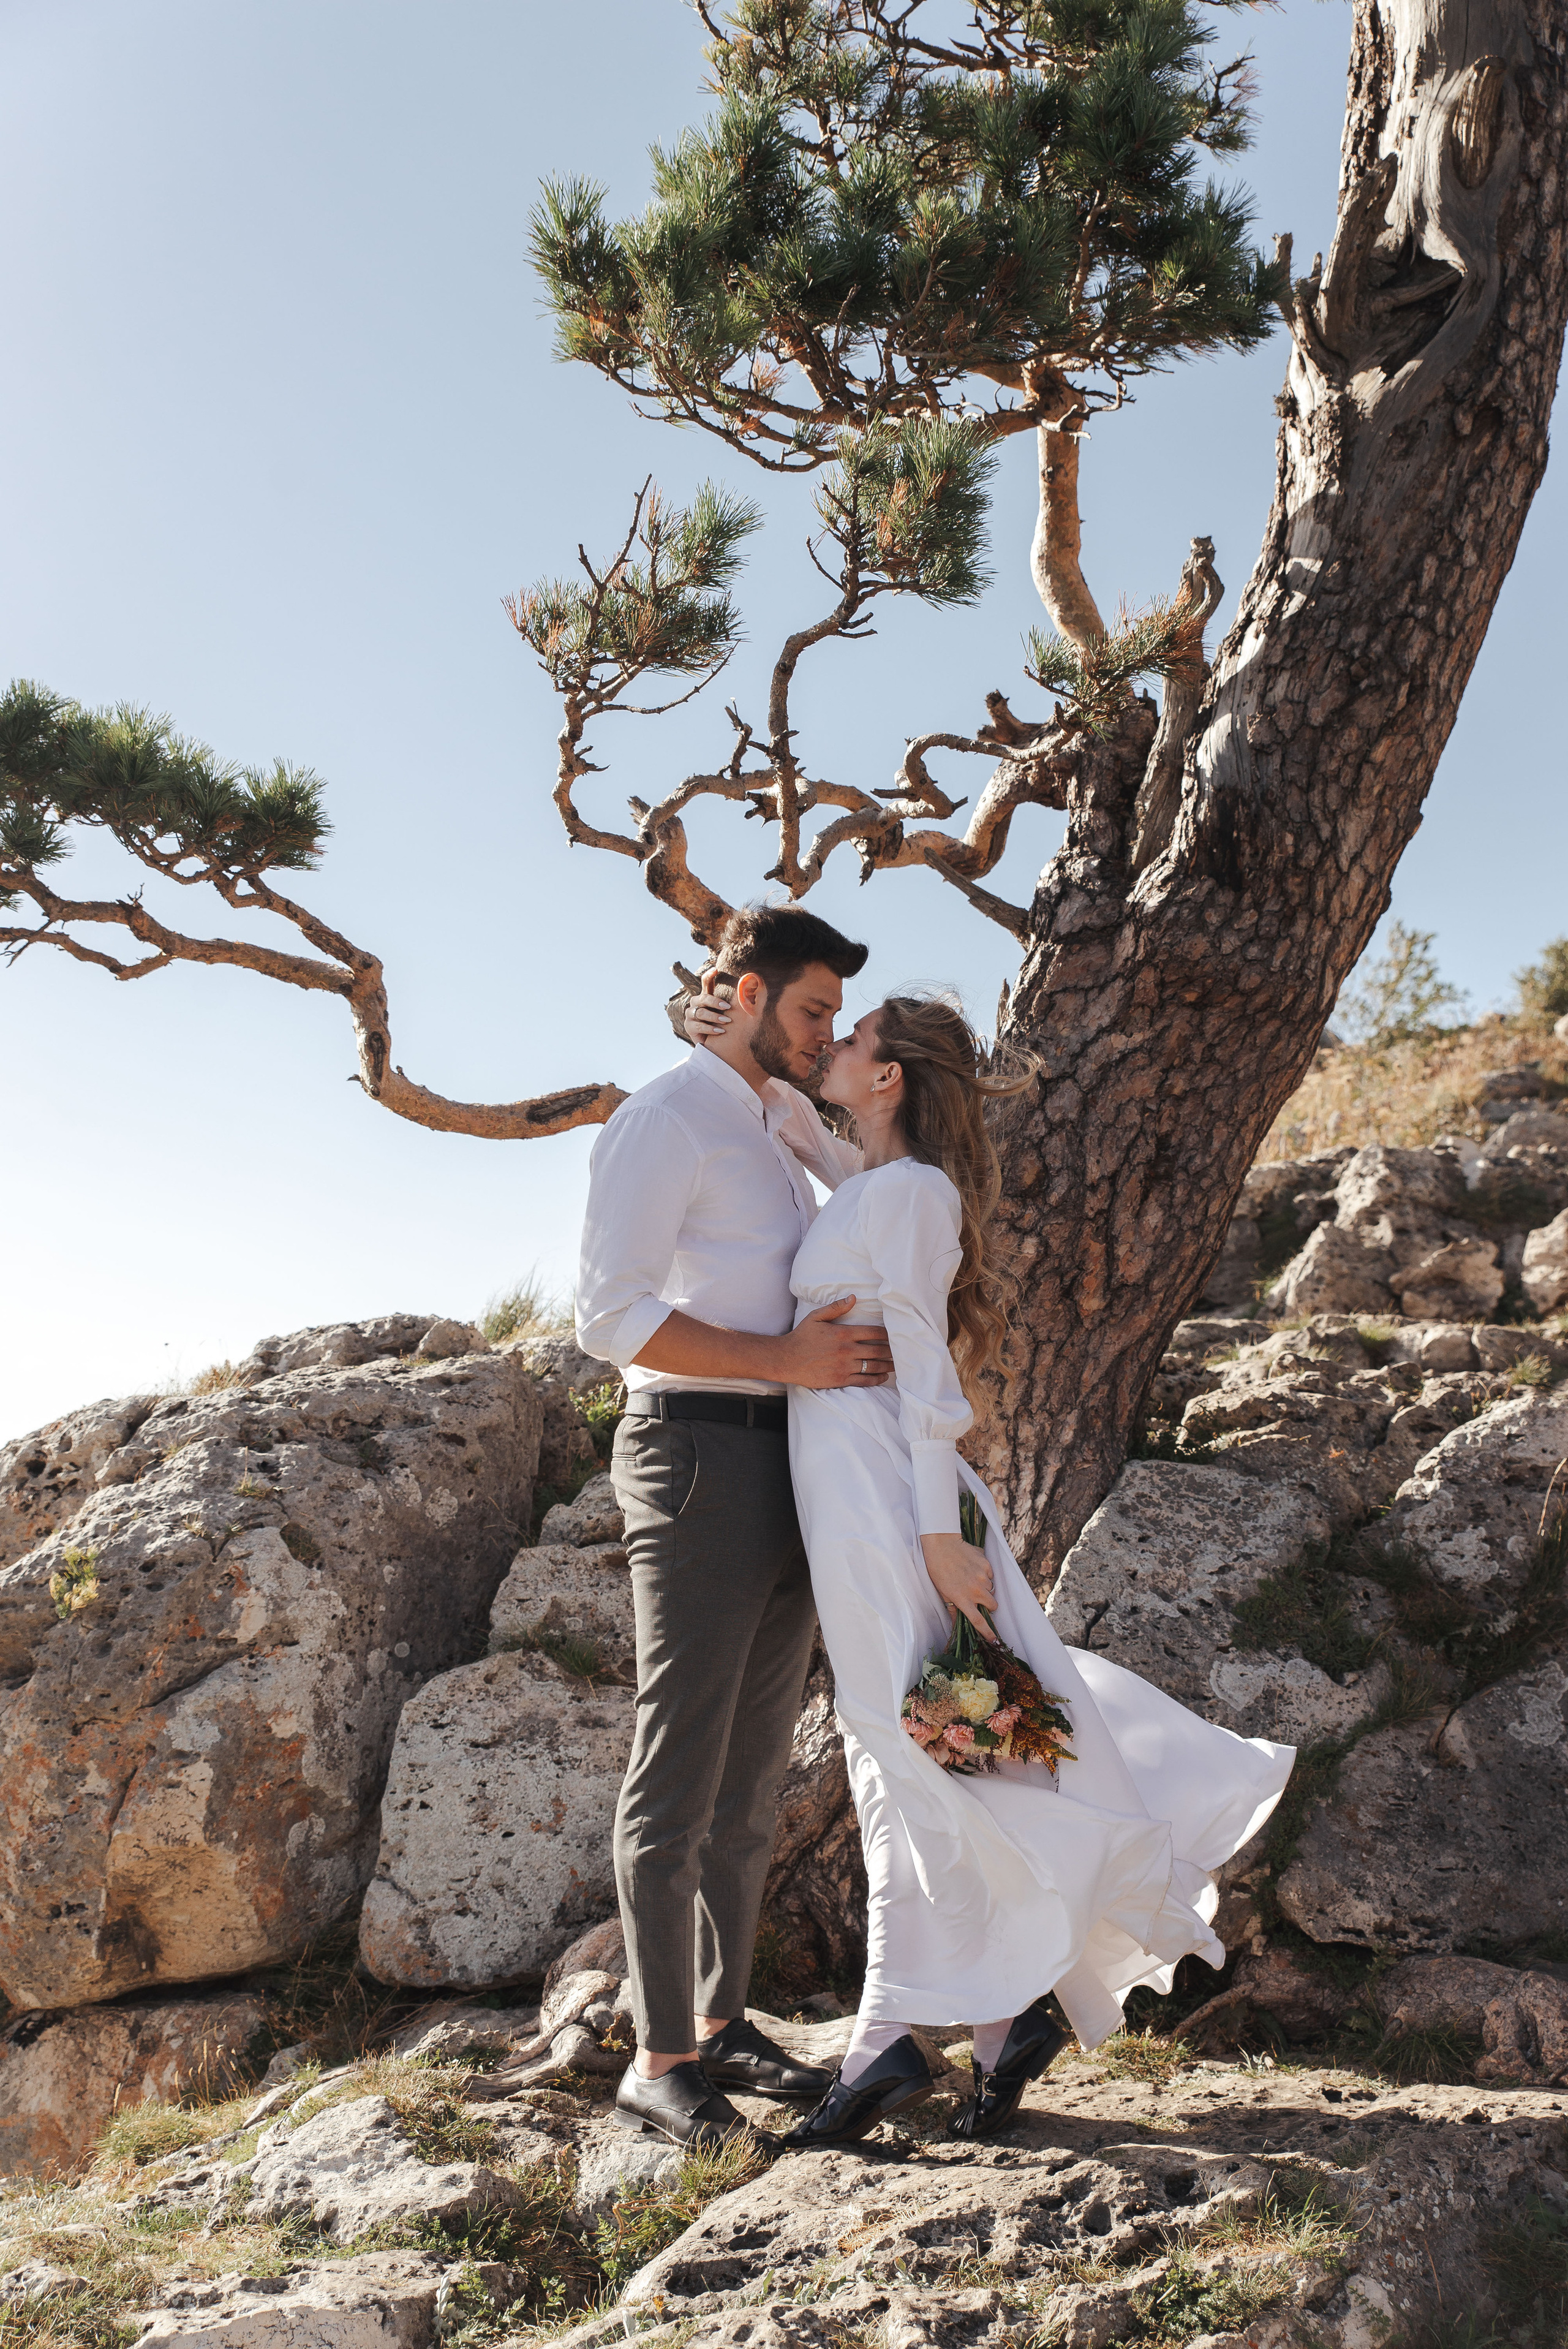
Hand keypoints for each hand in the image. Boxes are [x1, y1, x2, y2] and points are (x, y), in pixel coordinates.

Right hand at [684, 971, 732, 1045]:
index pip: (705, 982)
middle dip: (715, 1002)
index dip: (709, 975)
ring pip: (701, 1013)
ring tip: (727, 1021)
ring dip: (715, 1017)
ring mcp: (690, 1015)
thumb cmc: (723, 1024)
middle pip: (703, 998)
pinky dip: (710, 1029)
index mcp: (705, 996)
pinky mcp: (688, 1027)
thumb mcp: (727, 1013)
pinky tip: (720, 1031)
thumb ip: (735, 1002)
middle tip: (728, 1007)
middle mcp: (696, 1003)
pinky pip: (698, 1026)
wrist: (712, 1043)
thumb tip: (753, 989)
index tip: (716, 969)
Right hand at [777, 1296, 893, 1388]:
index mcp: (843, 1333)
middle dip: (892, 1351)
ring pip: (873, 1366)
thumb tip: (853, 1298)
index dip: (887, 1334)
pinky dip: (877, 1379)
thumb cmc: (801, 1336)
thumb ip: (836, 1308)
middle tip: (901, 1351)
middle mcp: (847, 1350)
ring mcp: (844, 1366)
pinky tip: (883, 1376)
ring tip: (897, 1364)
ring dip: (888, 1365)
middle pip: (877, 1351)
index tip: (895, 1335)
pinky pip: (864, 1381)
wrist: (787, 1359)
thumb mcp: (816, 1317)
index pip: (873, 1333)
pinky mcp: (840, 1380)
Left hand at [920, 1532, 997, 1641]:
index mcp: (963, 1599)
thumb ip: (953, 1609)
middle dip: (989, 1605)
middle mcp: (975, 1590)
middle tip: (978, 1597)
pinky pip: (991, 1575)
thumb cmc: (937, 1570)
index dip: (987, 1632)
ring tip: (970, 1578)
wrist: (942, 1545)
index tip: (994, 1640)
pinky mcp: (986, 1565)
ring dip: (985, 1588)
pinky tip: (972, 1567)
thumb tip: (956, 1625)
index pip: (979, 1621)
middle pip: (993, 1605)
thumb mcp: (942, 1593)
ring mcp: (982, 1577)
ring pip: (992, 1589)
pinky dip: (985, 1574)